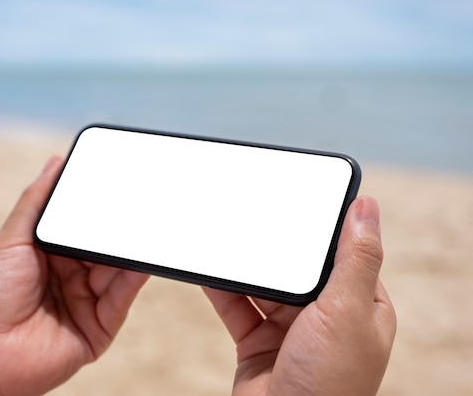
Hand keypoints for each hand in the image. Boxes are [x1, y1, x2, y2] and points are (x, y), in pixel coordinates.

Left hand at [0, 156, 148, 395]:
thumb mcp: (11, 240)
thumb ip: (37, 202)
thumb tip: (55, 162)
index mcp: (51, 253)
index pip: (82, 224)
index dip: (98, 207)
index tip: (117, 184)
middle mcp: (72, 275)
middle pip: (103, 245)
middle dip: (118, 228)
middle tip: (139, 203)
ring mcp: (87, 301)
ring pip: (117, 269)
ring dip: (129, 249)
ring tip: (145, 226)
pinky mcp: (100, 327)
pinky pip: (122, 297)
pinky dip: (134, 277)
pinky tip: (141, 258)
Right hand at [204, 196, 396, 395]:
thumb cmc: (328, 382)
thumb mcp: (348, 310)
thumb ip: (356, 257)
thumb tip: (367, 206)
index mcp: (360, 307)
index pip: (344, 253)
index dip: (323, 227)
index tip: (301, 198)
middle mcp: (326, 317)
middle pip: (298, 267)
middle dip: (277, 245)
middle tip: (255, 211)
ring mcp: (289, 329)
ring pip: (264, 285)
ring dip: (246, 266)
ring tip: (225, 235)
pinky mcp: (257, 341)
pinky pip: (237, 306)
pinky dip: (221, 289)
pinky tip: (209, 269)